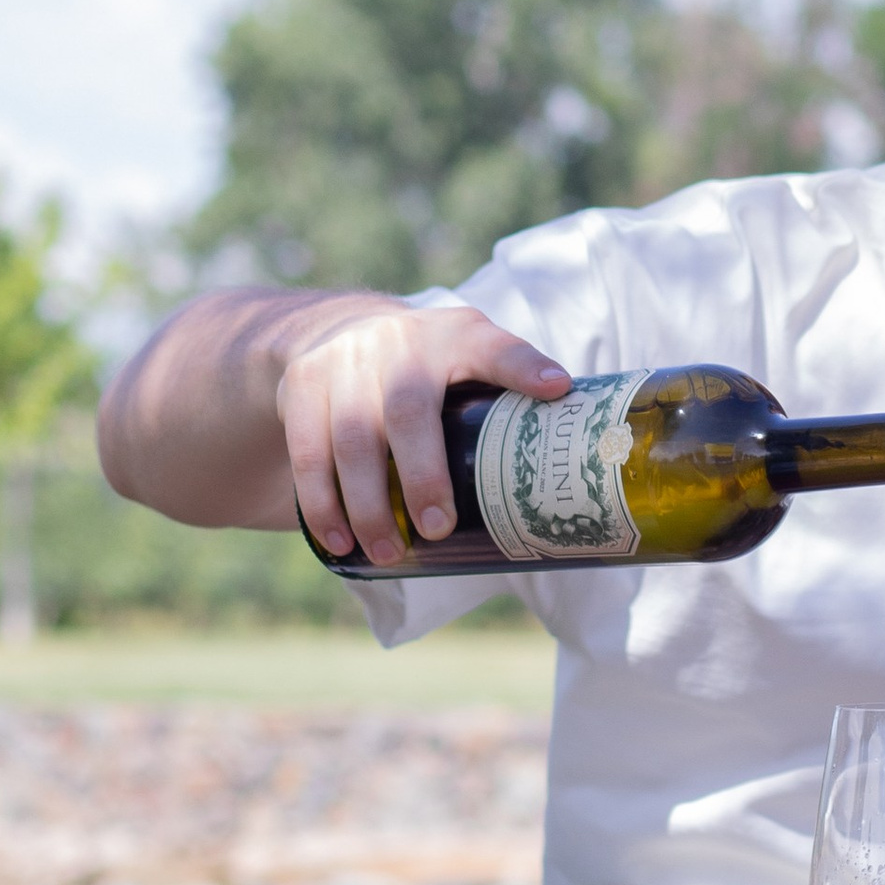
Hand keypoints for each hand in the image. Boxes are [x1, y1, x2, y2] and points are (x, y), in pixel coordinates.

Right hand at [276, 302, 569, 564]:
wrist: (337, 330)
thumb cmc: (428, 368)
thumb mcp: (466, 361)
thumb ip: (506, 400)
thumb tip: (581, 467)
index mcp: (458, 335)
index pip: (495, 347)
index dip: (524, 366)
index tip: (556, 390)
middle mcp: (402, 342)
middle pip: (409, 409)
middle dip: (423, 474)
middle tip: (438, 527)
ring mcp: (347, 362)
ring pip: (352, 438)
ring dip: (368, 504)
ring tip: (390, 553)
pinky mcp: (304, 386)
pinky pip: (308, 451)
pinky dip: (322, 503)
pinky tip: (340, 543)